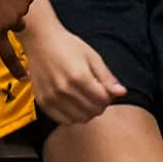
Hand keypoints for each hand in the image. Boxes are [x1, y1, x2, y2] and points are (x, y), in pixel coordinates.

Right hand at [12, 15, 127, 128]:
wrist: (40, 41)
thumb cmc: (68, 46)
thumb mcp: (92, 57)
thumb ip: (107, 77)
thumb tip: (122, 92)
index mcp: (79, 77)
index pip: (103, 100)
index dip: (108, 97)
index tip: (105, 89)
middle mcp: (64, 89)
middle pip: (93, 111)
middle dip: (100, 105)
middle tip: (96, 94)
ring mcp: (51, 97)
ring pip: (79, 118)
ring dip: (87, 112)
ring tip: (85, 99)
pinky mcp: (42, 102)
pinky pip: (63, 120)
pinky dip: (72, 116)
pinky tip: (74, 105)